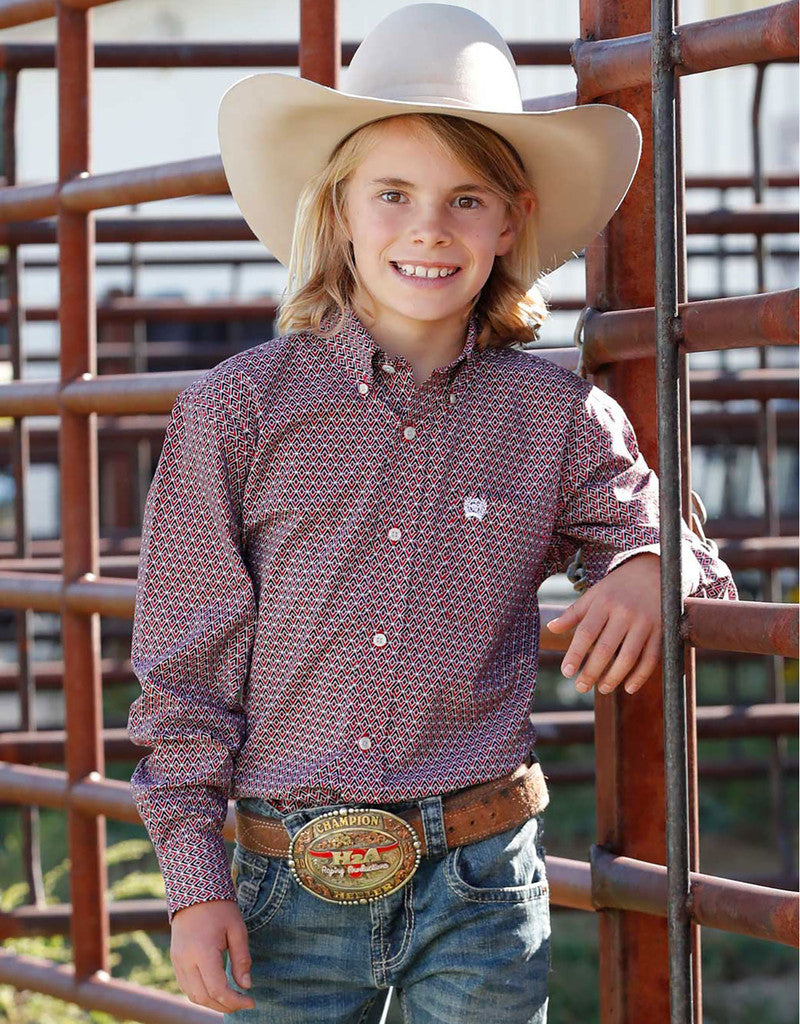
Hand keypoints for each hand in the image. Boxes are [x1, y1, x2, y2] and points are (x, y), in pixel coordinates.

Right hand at [170, 898, 254, 1012]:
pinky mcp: (175, 960)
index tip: (251, 1002)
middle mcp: (185, 960)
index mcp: (202, 952)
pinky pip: (186, 986)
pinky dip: (201, 993)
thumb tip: (246, 986)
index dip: (235, 1001)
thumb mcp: (237, 929)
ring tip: (231, 999)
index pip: (217, 989)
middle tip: (243, 1003)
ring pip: (192, 995)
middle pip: (203, 997)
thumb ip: (242, 959)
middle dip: (224, 1006)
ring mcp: (177, 961)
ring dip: (211, 1003)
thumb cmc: (220, 907)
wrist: (194, 890)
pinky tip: (215, 990)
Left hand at [546, 553, 661, 695]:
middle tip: (580, 687)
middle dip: (591, 672)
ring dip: (614, 677)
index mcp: (604, 602)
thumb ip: (574, 613)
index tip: (566, 672)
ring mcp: (645, 622)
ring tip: (601, 689)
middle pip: (605, 648)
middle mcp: (625, 612)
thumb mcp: (595, 594)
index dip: (575, 654)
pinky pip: (651, 658)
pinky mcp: (662, 630)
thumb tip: (551, 629)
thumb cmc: (618, 587)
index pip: (586, 632)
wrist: (655, 571)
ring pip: (628, 656)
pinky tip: (628, 687)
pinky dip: (640, 676)